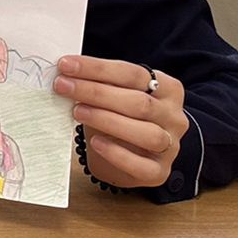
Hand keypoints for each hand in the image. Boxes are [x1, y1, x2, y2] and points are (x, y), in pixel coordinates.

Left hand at [54, 56, 187, 188]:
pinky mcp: (160, 172)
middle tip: (63, 86)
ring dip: (107, 120)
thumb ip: (101, 83)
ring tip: (77, 112)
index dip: (98, 68)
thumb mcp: (114, 95)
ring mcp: (171, 146)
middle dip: (96, 92)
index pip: (133, 73)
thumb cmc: (121, 117)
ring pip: (146, 133)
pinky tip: (96, 142)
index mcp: (168, 89)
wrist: (132, 155)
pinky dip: (117, 154)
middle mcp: (174, 117)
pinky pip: (142, 165)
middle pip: (139, 102)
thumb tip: (68, 71)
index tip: (66, 65)